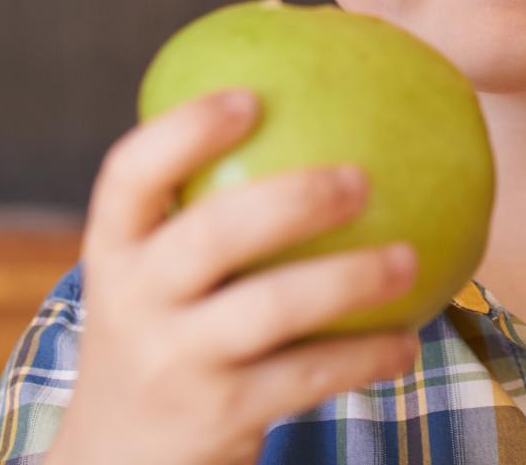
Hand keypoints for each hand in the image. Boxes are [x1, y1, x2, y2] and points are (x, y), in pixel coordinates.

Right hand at [47, 89, 418, 464]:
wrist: (121, 457)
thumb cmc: (164, 327)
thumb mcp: (155, 271)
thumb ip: (208, 207)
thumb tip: (321, 112)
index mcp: (117, 248)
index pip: (131, 175)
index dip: (184, 131)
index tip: (249, 97)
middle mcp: (132, 302)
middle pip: (211, 236)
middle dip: (290, 200)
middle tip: (361, 178)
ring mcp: (174, 363)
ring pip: (270, 309)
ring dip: (349, 280)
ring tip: (409, 259)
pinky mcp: (219, 416)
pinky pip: (306, 376)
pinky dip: (365, 356)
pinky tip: (407, 341)